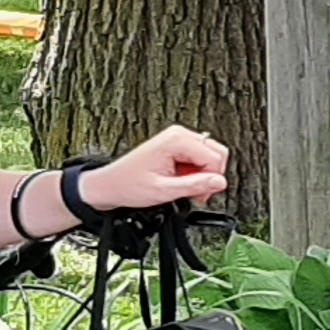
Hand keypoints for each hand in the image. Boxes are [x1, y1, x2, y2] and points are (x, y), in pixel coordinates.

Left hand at [86, 124, 228, 209]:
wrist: (110, 185)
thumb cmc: (129, 185)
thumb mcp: (164, 191)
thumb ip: (195, 186)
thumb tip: (219, 183)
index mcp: (176, 140)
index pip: (214, 158)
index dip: (211, 180)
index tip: (201, 194)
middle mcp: (178, 135)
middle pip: (216, 153)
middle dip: (210, 176)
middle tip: (196, 193)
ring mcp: (177, 139)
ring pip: (210, 156)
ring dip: (203, 175)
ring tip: (185, 188)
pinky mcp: (176, 146)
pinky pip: (198, 158)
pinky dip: (195, 173)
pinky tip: (181, 182)